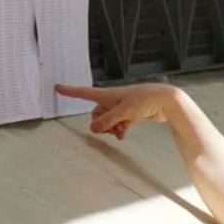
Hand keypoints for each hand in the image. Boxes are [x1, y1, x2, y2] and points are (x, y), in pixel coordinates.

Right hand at [55, 83, 176, 139]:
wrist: (166, 100)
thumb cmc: (145, 100)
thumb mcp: (124, 111)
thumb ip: (107, 121)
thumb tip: (93, 129)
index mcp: (108, 95)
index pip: (84, 93)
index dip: (70, 91)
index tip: (57, 87)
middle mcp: (113, 100)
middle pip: (96, 114)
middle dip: (100, 123)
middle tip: (110, 128)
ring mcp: (122, 108)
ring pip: (107, 121)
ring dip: (110, 128)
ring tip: (119, 132)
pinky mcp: (131, 115)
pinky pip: (118, 124)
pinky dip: (118, 130)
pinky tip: (122, 135)